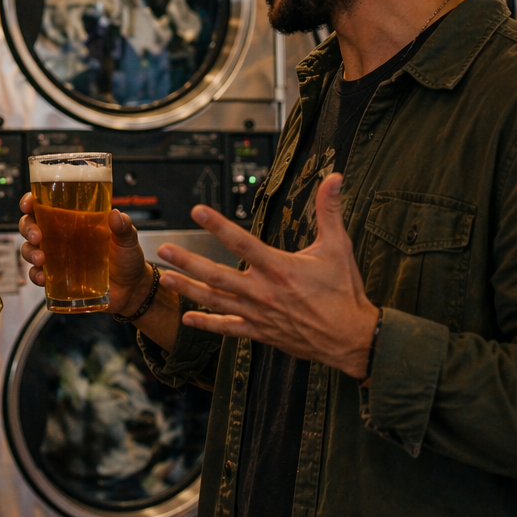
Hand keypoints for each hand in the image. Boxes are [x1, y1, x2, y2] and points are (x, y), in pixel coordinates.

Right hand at [19, 193, 154, 316]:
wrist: (131, 289)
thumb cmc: (127, 259)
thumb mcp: (128, 239)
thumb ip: (124, 227)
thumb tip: (116, 215)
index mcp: (74, 220)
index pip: (46, 205)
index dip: (31, 202)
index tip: (29, 204)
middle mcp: (61, 237)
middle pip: (31, 225)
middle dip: (27, 227)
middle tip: (37, 235)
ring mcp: (57, 257)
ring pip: (30, 249)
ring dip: (29, 252)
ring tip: (41, 258)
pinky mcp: (57, 278)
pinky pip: (37, 274)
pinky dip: (35, 275)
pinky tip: (42, 277)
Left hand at [157, 173, 377, 378]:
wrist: (352, 338)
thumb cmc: (344, 292)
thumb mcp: (339, 247)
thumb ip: (330, 211)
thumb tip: (335, 178)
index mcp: (279, 269)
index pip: (242, 242)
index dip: (218, 225)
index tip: (198, 211)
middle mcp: (264, 292)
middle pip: (217, 275)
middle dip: (188, 262)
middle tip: (164, 251)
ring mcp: (259, 314)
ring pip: (216, 301)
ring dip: (189, 289)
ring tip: (166, 278)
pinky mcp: (260, 331)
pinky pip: (228, 328)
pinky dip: (207, 324)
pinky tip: (187, 318)